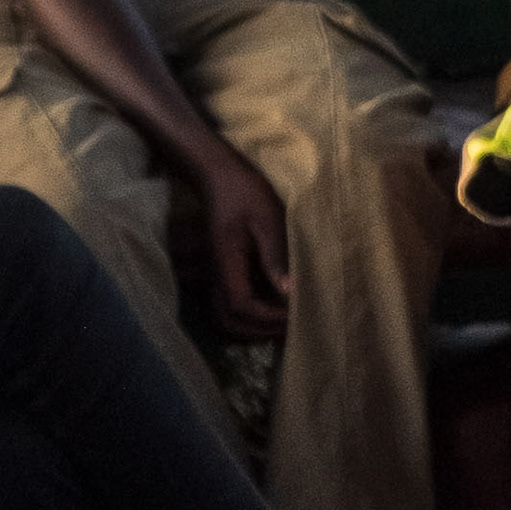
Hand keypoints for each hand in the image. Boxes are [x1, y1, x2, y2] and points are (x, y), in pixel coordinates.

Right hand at [187, 141, 294, 337]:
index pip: (242, 305)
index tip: (295, 317)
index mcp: (226, 262)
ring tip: (282, 326)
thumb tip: (289, 292)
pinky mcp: (222, 272)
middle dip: (259, 332)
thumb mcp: (268, 220)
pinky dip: (248, 317)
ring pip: (225, 317)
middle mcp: (215, 274)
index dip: (269, 318)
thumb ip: (275, 257)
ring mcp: (215, 275)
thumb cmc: (246, 193)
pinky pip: (229, 305)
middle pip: (228, 321)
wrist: (221, 177)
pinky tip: (272, 310)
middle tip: (291, 330)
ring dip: (252, 329)